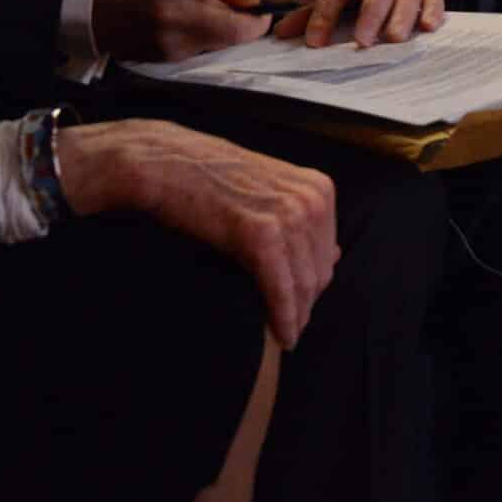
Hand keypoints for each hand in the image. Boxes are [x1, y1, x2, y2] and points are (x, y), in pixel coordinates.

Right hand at [55, 118, 338, 347]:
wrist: (165, 163)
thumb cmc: (211, 181)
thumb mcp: (269, 194)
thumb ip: (303, 222)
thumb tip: (336, 255)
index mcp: (318, 188)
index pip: (327, 254)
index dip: (312, 286)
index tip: (299, 309)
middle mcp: (311, 198)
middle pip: (319, 271)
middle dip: (306, 304)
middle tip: (290, 330)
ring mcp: (289, 212)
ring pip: (304, 283)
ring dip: (295, 316)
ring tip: (285, 338)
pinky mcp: (261, 231)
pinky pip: (281, 286)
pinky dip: (282, 315)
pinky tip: (281, 335)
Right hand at [90, 0, 298, 62]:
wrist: (85, 1)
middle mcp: (175, 10)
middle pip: (237, 28)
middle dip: (257, 24)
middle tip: (262, 16)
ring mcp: (168, 39)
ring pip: (222, 43)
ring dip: (232, 32)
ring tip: (222, 16)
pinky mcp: (163, 58)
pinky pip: (201, 51)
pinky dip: (208, 40)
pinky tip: (197, 26)